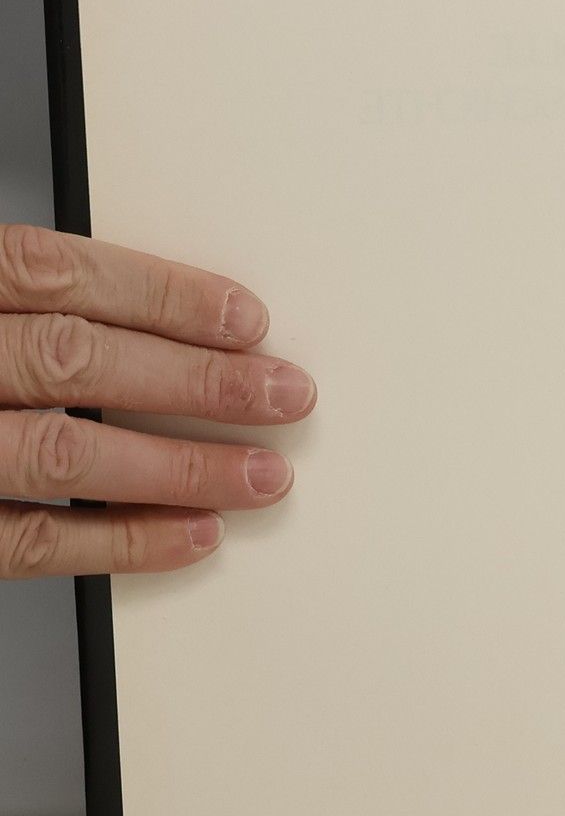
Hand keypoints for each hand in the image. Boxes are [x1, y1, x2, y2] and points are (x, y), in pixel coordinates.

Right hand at [0, 225, 313, 577]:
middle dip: (195, 382)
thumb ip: (11, 297)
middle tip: (286, 395)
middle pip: (72, 361)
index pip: (55, 274)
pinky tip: (190, 536)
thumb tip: (150, 315)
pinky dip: (120, 542)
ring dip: (176, 468)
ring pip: (59, 454)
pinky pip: (27, 540)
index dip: (162, 295)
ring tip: (262, 474)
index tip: (246, 318)